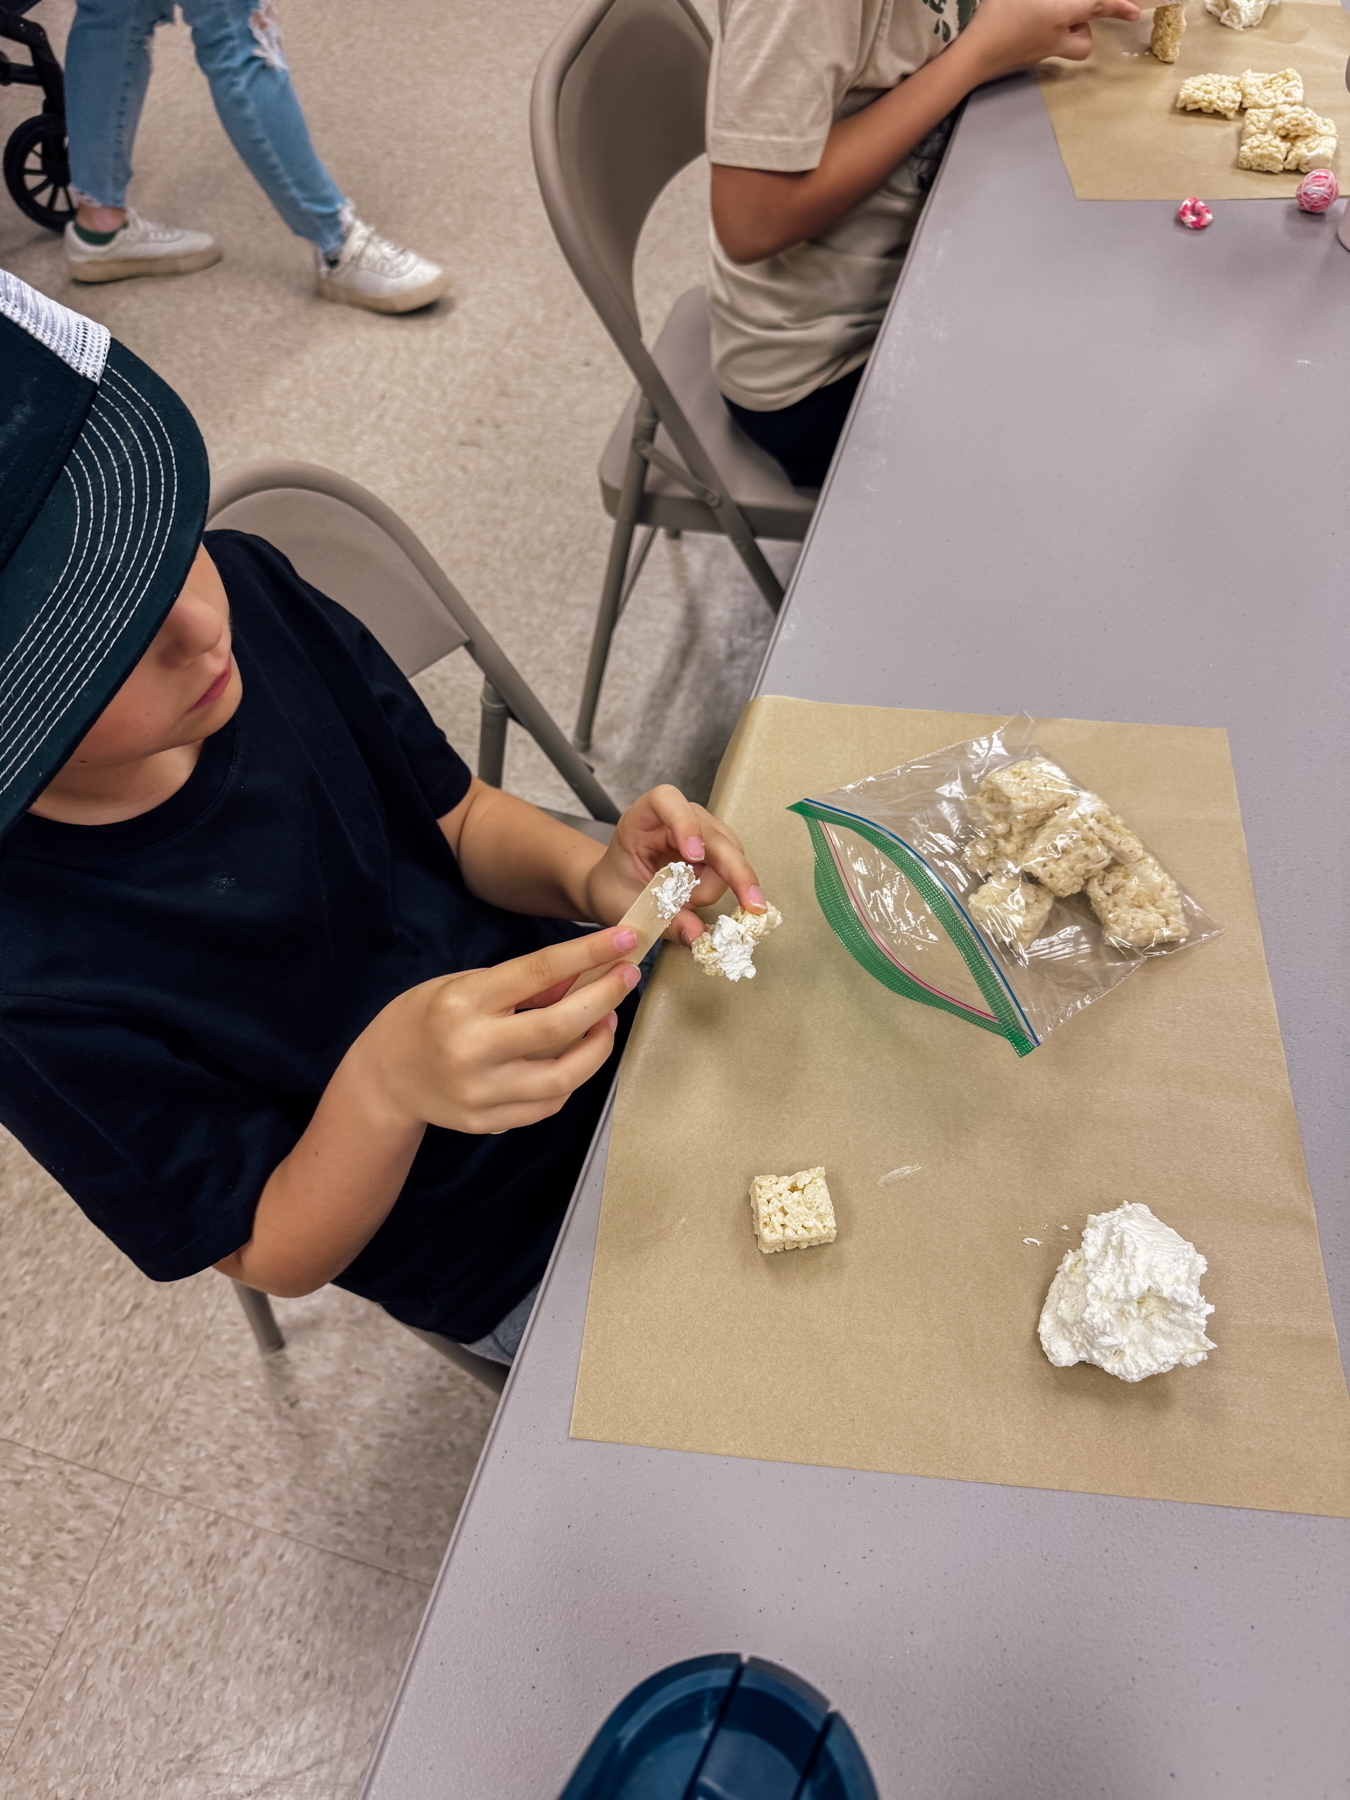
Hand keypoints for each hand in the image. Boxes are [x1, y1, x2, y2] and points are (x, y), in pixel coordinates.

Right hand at [348, 926, 641, 1135]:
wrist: (385, 1077)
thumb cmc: (429, 1017)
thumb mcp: (467, 984)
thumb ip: (523, 986)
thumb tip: (584, 976)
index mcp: (464, 1002)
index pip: (539, 971)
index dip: (588, 954)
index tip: (626, 939)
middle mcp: (472, 1049)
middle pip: (558, 1027)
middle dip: (604, 999)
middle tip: (627, 979)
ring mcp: (480, 1092)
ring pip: (563, 1077)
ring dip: (597, 1047)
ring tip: (606, 1022)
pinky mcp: (487, 1121)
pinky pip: (548, 1104)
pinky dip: (571, 1078)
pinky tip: (576, 1057)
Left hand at [582, 784, 764, 947]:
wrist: (614, 886)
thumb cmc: (613, 887)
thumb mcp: (627, 906)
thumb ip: (662, 920)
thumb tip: (698, 936)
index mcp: (642, 818)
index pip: (667, 801)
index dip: (685, 823)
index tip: (694, 855)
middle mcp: (675, 816)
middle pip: (713, 833)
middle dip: (733, 870)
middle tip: (750, 904)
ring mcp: (699, 829)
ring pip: (730, 851)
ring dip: (722, 884)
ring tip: (690, 904)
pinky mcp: (713, 847)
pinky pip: (732, 864)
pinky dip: (728, 887)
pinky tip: (704, 900)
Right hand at [958, 0, 1139, 75]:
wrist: (969, 54)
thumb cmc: (994, 15)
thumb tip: (1055, 3)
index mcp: (1058, 14)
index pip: (1095, 6)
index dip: (1117, 6)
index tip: (1136, 12)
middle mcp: (1053, 39)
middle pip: (1083, 44)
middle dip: (1083, 30)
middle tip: (1069, 16)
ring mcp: (1036, 55)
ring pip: (1063, 48)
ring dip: (1063, 36)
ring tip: (1043, 19)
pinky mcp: (1020, 63)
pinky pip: (1039, 49)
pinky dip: (1037, 38)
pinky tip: (1018, 28)